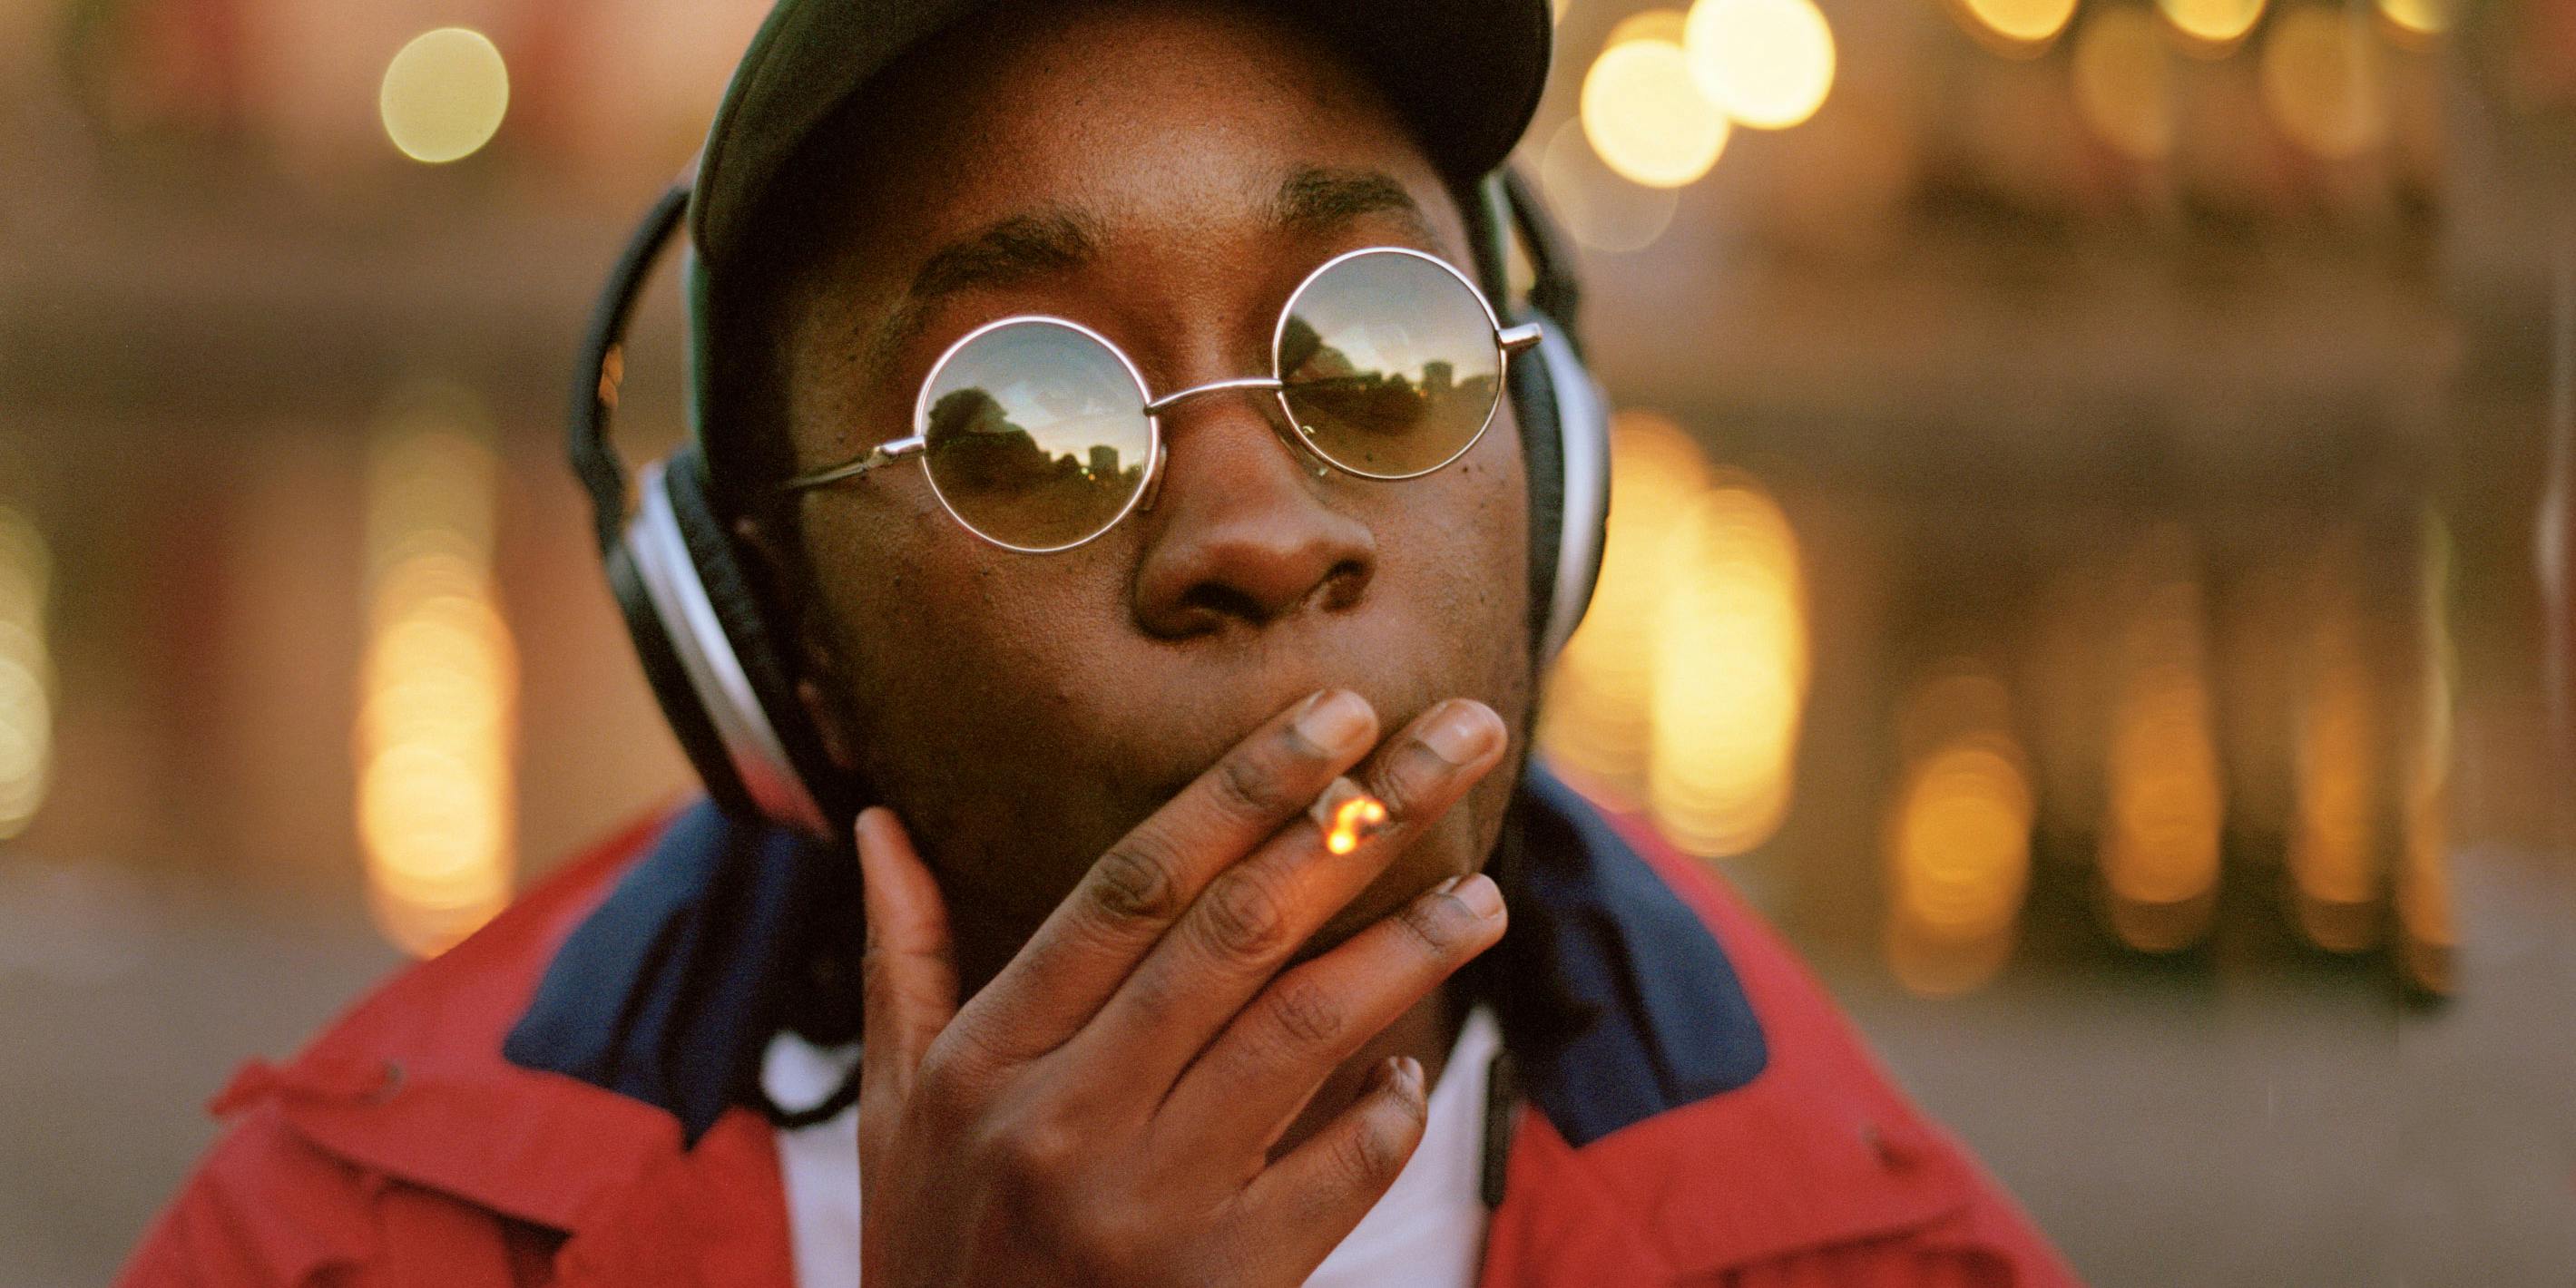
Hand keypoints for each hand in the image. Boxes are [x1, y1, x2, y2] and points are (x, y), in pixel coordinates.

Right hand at [851, 690, 1511, 1287]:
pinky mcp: (1219, 1284)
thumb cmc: (936, 1247)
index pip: (1130, 886)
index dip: (1240, 790)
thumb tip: (877, 824)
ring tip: (1484, 897)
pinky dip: (1385, 1114)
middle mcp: (1065, 1117)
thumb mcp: (894, 1110)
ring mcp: (1145, 1205)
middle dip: (1358, 821)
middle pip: (1235, 933)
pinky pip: (1336, 1174)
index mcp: (987, 1056)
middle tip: (1459, 738)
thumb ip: (906, 959)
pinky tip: (1408, 1073)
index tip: (1333, 714)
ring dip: (1407, 953)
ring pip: (1301, 1035)